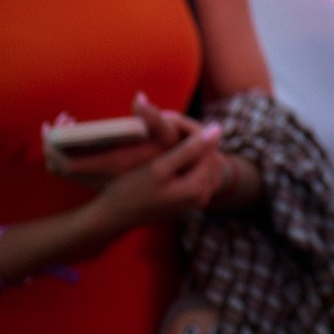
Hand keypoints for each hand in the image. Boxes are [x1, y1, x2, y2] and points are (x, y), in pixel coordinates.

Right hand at [80, 122, 232, 238]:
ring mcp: (197, 198)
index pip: (210, 148)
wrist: (115, 215)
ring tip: (172, 135)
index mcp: (198, 188)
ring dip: (194, 147)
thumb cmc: (131, 191)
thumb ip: (189, 149)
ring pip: (207, 162)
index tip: (174, 118)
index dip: (195, 129)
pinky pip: (200, 171)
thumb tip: (217, 129)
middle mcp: (203, 196)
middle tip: (173, 124)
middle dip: (196, 138)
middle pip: (212, 155)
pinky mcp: (190, 198)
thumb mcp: (159, 168)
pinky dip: (190, 158)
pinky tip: (174, 150)